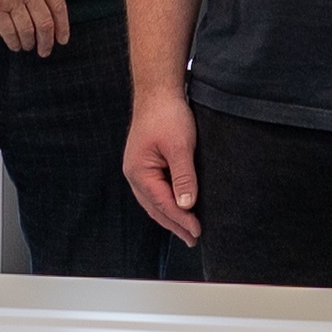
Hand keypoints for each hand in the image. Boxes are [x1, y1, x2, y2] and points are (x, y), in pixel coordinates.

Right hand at [0, 0, 69, 55]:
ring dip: (29, 43)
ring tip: (27, 46)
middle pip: (45, 23)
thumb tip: (53, 20)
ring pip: (27, 30)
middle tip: (45, 51)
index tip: (62, 40)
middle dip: (46, 42)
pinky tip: (14, 45)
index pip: (59, 7)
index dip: (62, 27)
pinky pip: (8, 31)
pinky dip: (13, 42)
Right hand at [121, 86, 202, 245]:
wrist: (158, 91)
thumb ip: (183, 177)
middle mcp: (134, 175)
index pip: (162, 204)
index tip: (197, 231)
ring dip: (170, 217)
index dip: (181, 220)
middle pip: (155, 208)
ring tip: (186, 230)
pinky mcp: (145, 164)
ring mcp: (138, 170)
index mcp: (139, 172)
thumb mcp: (180, 146)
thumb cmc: (167, 115)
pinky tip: (176, 208)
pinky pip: (155, 191)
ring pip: (153, 202)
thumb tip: (186, 206)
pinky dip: (166, 203)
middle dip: (174, 224)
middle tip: (193, 239)